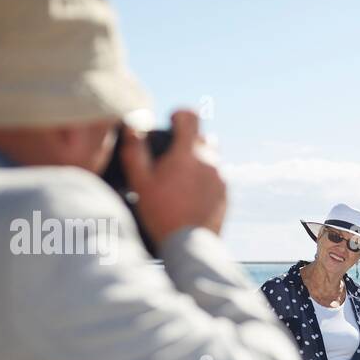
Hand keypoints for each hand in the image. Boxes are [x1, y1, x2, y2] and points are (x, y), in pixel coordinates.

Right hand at [121, 109, 225, 242]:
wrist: (188, 245)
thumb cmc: (161, 213)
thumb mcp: (140, 182)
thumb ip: (135, 150)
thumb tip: (133, 125)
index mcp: (188, 154)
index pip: (192, 116)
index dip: (180, 114)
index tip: (171, 122)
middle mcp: (210, 162)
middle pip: (203, 137)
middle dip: (188, 140)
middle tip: (172, 157)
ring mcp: (221, 179)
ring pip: (212, 158)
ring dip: (198, 160)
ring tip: (180, 178)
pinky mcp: (226, 194)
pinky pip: (217, 177)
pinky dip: (205, 179)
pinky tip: (190, 194)